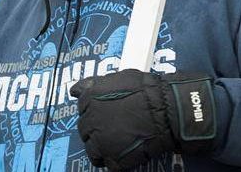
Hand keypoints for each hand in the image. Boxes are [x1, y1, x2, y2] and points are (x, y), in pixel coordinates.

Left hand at [70, 69, 215, 170]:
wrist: (164, 109)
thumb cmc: (145, 90)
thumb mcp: (115, 78)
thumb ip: (94, 85)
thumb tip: (77, 90)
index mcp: (88, 99)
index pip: (81, 108)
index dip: (93, 111)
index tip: (101, 113)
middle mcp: (89, 120)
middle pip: (85, 129)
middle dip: (96, 129)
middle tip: (112, 128)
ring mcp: (100, 141)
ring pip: (92, 149)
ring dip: (101, 146)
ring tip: (116, 143)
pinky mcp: (112, 159)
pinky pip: (107, 164)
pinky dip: (114, 160)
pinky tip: (123, 153)